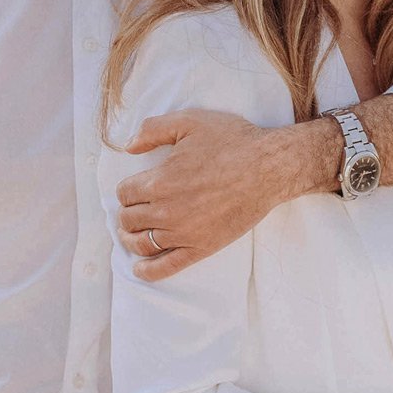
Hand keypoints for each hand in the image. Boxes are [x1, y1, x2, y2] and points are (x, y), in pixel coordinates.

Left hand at [117, 108, 292, 279]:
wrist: (268, 168)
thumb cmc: (231, 141)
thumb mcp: (189, 122)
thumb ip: (152, 130)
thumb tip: (128, 145)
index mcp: (159, 181)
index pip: (124, 193)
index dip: (126, 190)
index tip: (134, 188)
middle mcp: (165, 211)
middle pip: (128, 219)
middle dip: (128, 213)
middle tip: (134, 209)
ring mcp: (183, 233)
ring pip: (142, 243)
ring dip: (131, 239)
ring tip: (131, 235)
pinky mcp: (201, 248)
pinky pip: (166, 267)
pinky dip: (148, 271)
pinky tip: (140, 268)